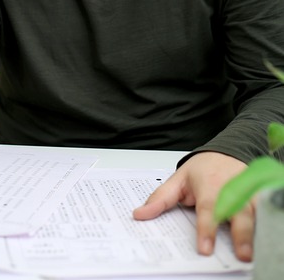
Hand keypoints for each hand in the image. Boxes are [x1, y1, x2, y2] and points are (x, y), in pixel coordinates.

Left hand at [133, 151, 254, 261]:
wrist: (226, 152)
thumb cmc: (203, 169)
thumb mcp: (178, 179)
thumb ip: (161, 198)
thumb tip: (140, 214)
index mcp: (209, 185)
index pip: (208, 208)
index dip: (207, 228)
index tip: (205, 248)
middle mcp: (231, 189)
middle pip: (238, 212)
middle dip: (240, 233)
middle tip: (241, 254)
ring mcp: (248, 193)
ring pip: (255, 212)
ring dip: (256, 231)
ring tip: (254, 252)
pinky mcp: (259, 197)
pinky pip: (264, 211)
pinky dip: (265, 221)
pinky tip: (265, 235)